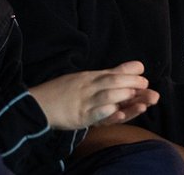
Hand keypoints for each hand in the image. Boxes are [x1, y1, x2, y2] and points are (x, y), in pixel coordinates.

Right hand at [29, 61, 159, 129]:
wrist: (38, 104)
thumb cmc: (63, 92)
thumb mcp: (83, 79)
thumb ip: (107, 75)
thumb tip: (134, 67)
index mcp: (89, 77)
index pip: (111, 72)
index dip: (128, 71)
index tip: (142, 71)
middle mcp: (88, 87)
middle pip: (112, 82)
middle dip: (131, 82)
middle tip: (146, 85)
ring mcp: (84, 102)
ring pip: (106, 96)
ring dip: (122, 95)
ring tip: (135, 96)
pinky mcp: (79, 117)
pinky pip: (94, 114)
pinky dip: (106, 113)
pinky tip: (116, 112)